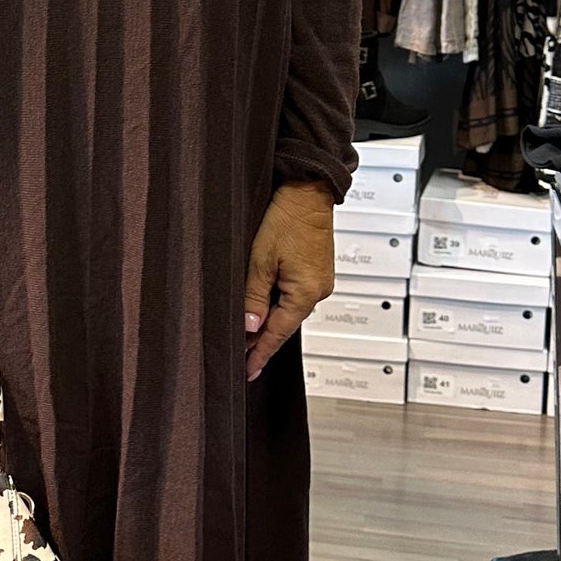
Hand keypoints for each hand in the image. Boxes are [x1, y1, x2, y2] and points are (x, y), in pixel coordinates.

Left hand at [244, 181, 336, 384]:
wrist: (307, 190)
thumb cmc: (286, 218)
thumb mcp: (260, 260)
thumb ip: (253, 297)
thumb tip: (250, 326)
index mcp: (305, 293)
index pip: (277, 334)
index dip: (259, 353)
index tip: (249, 371)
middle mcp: (318, 291)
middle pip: (284, 324)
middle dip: (262, 338)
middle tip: (241, 355)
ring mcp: (320, 281)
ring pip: (288, 309)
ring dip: (269, 319)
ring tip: (247, 331)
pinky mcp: (317, 270)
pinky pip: (294, 295)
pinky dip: (278, 303)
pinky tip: (263, 304)